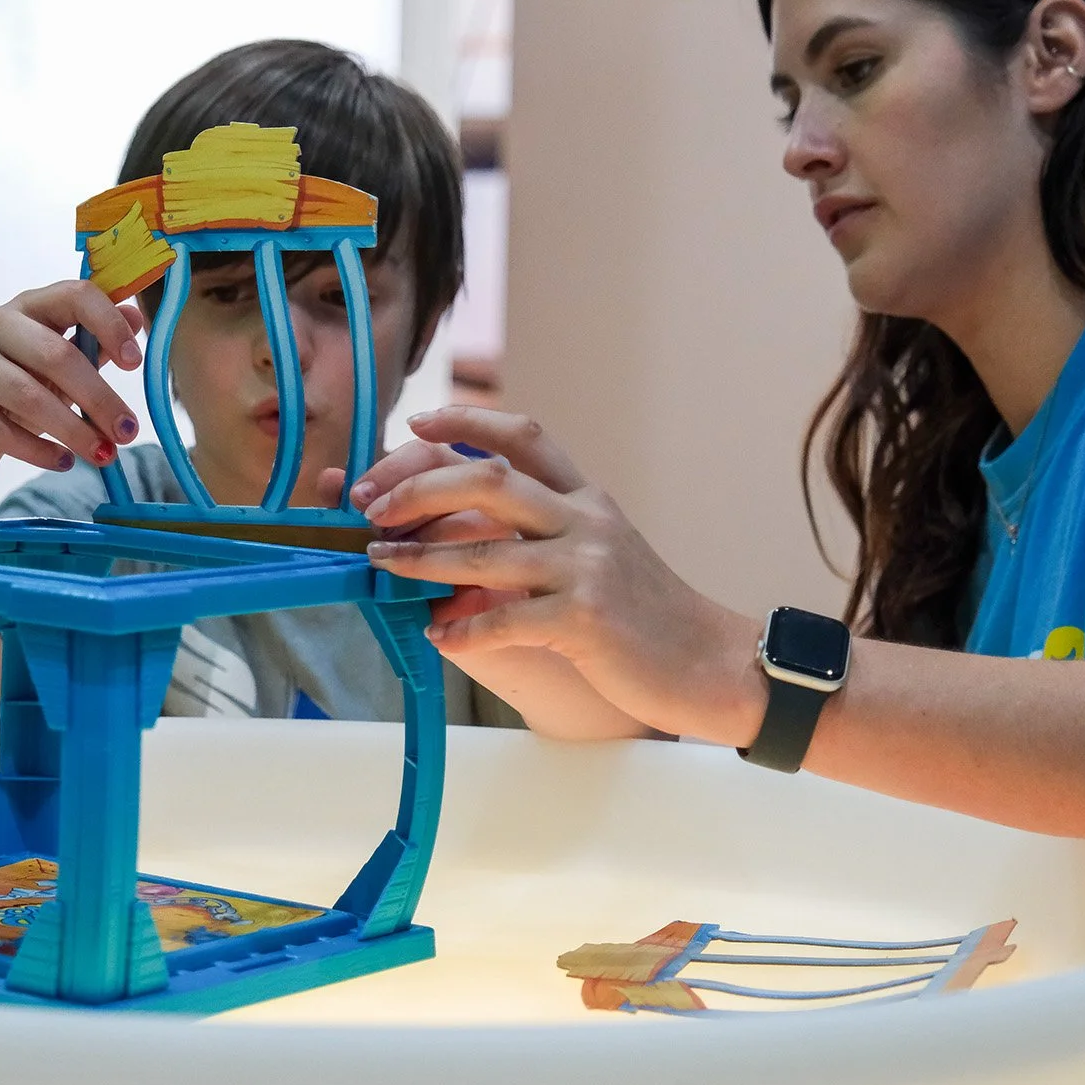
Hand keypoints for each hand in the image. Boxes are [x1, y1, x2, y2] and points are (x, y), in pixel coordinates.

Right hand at [0, 279, 145, 476]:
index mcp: (30, 306)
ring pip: (29, 396)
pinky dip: (39, 451)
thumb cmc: (20, 389)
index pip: (75, 295)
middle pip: (56, 355)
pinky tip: (65, 462)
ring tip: (104, 455)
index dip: (109, 325)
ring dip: (74, 430)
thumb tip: (137, 317)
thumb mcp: (62, 365)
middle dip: (99, 398)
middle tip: (128, 432)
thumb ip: (96, 343)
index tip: (135, 363)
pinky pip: (1, 430)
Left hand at [353, 407, 762, 740]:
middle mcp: (585, 521)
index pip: (523, 436)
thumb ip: (548, 532)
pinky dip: (462, 628)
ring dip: (419, 559)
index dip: (465, 421)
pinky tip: (437, 633)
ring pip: (484, 552)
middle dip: (418, 488)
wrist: (710, 663)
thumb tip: (466, 532)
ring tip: (380, 564)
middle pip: (487, 479)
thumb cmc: (647, 616)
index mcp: (587, 498)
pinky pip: (504, 619)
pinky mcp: (585, 621)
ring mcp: (586, 569)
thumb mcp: (603, 552)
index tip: (416, 423)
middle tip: (374, 507)